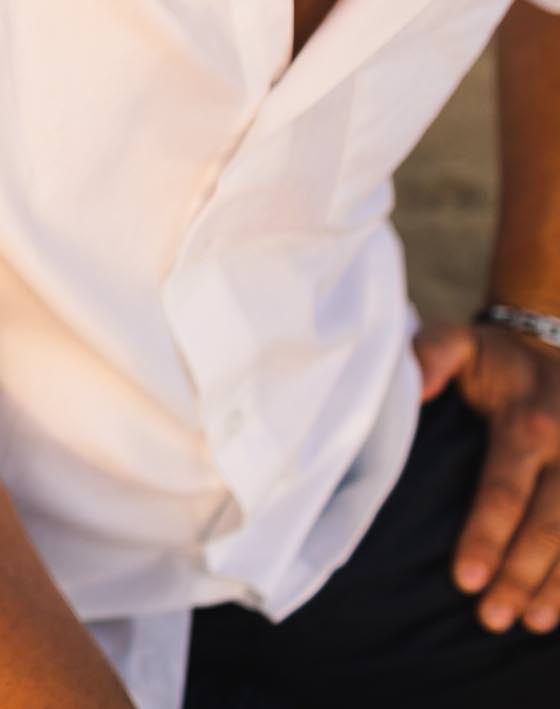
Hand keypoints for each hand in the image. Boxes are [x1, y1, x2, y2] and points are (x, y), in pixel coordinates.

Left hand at [415, 319, 559, 633]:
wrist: (557, 346)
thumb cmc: (495, 358)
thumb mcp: (460, 341)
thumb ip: (433, 356)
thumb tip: (418, 387)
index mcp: (529, 423)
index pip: (506, 488)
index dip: (487, 535)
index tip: (466, 579)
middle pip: (550, 523)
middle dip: (522, 574)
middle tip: (493, 618)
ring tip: (531, 623)